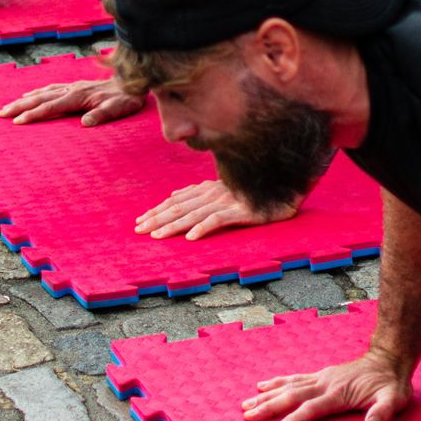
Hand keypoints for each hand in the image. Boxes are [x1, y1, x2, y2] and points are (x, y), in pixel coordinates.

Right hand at [0, 76, 145, 125]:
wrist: (135, 78)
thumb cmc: (127, 97)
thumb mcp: (119, 108)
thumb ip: (102, 115)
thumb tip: (85, 123)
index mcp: (79, 96)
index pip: (51, 107)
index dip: (33, 114)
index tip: (17, 122)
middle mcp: (72, 89)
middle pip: (41, 98)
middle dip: (20, 106)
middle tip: (1, 114)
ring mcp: (73, 85)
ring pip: (43, 92)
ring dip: (24, 99)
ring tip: (7, 106)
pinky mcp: (75, 85)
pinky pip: (51, 87)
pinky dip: (37, 91)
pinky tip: (29, 94)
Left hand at [135, 179, 295, 239]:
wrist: (281, 183)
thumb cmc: (251, 187)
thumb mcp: (222, 187)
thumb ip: (199, 191)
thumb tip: (174, 196)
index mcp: (207, 188)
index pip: (176, 201)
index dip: (157, 210)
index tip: (140, 221)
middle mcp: (213, 193)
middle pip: (180, 207)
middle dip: (157, 219)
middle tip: (139, 230)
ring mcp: (227, 201)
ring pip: (194, 214)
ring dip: (173, 225)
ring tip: (157, 236)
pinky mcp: (241, 211)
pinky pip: (219, 219)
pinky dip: (203, 227)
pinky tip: (191, 237)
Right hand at [243, 351, 412, 420]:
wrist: (389, 358)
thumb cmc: (391, 384)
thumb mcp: (394, 399)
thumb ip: (383, 412)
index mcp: (339, 393)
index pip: (312, 408)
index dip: (295, 419)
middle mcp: (325, 383)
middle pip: (292, 396)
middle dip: (269, 406)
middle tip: (247, 416)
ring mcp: (321, 378)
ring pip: (288, 386)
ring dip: (266, 395)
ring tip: (245, 404)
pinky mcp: (320, 375)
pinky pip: (294, 378)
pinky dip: (276, 382)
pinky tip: (262, 386)